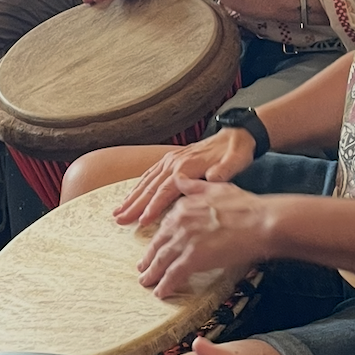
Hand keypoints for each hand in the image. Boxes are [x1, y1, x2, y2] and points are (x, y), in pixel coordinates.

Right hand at [114, 131, 257, 225]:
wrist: (235, 134)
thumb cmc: (236, 151)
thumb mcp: (237, 160)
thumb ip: (225, 170)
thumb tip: (214, 177)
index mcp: (188, 165)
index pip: (166, 189)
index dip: (154, 206)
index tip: (143, 220)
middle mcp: (174, 162)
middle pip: (150, 187)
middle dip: (134, 205)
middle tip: (120, 219)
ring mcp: (170, 160)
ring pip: (146, 181)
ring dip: (131, 197)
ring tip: (118, 212)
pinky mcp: (171, 160)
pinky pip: (150, 174)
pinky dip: (138, 187)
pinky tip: (130, 197)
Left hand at [135, 177, 273, 297]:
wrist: (261, 222)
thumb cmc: (246, 206)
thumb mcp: (216, 187)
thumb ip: (194, 186)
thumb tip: (179, 179)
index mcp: (185, 206)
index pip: (166, 226)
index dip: (159, 238)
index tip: (155, 246)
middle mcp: (180, 222)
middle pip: (159, 243)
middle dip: (150, 258)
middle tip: (143, 268)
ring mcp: (185, 240)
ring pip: (162, 260)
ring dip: (152, 273)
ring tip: (147, 282)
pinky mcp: (193, 258)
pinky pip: (174, 274)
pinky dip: (165, 284)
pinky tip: (161, 292)